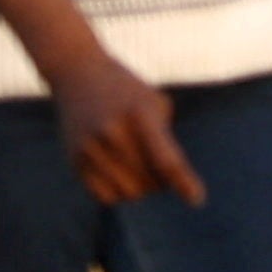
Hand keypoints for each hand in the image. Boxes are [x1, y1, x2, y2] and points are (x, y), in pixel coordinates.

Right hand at [51, 49, 202, 207]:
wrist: (76, 72)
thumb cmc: (125, 90)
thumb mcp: (153, 103)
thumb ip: (167, 142)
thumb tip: (176, 187)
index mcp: (139, 113)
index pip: (166, 160)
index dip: (184, 183)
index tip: (196, 199)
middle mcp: (111, 131)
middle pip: (150, 182)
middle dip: (161, 181)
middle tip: (158, 167)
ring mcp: (90, 146)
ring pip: (128, 192)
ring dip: (140, 189)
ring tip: (139, 170)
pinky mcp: (74, 158)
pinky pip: (105, 195)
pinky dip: (118, 192)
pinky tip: (120, 175)